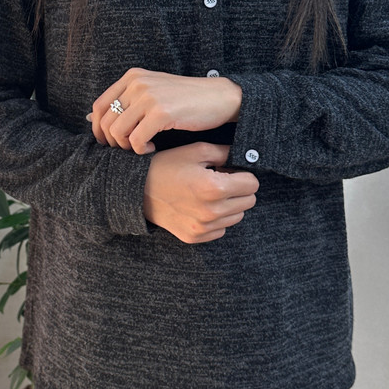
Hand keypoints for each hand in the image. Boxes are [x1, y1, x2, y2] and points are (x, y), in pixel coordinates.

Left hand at [89, 67, 241, 153]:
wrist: (219, 97)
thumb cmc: (185, 99)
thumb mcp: (152, 92)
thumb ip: (125, 102)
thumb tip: (91, 119)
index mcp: (132, 77)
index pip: (99, 106)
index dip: (98, 129)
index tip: (109, 143)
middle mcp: (137, 83)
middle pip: (106, 122)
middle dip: (112, 142)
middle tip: (128, 149)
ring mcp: (149, 97)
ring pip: (118, 133)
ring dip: (127, 147)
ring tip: (142, 147)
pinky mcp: (161, 112)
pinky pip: (136, 140)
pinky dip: (141, 150)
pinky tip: (152, 148)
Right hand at [143, 142, 258, 243]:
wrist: (136, 190)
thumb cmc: (167, 166)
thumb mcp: (196, 151)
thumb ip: (226, 152)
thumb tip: (246, 155)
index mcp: (214, 188)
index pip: (252, 184)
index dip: (244, 174)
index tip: (230, 171)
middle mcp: (211, 212)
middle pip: (248, 202)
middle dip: (239, 190)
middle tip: (220, 180)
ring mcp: (203, 228)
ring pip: (237, 217)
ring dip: (229, 205)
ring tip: (209, 193)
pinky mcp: (194, 237)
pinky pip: (220, 229)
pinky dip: (216, 219)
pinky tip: (200, 206)